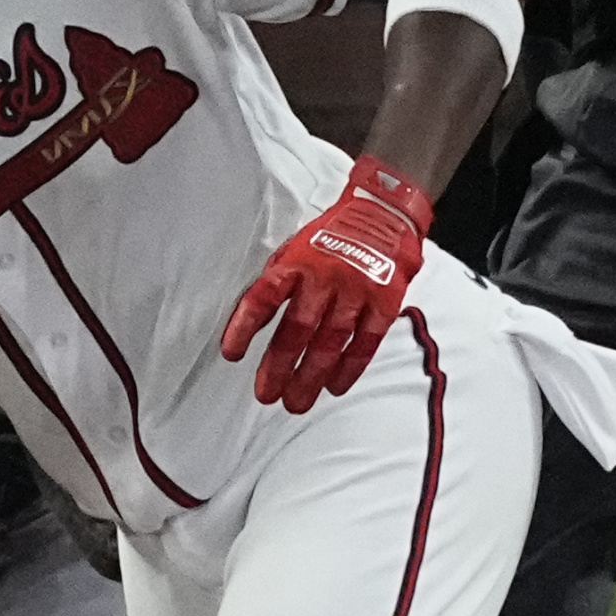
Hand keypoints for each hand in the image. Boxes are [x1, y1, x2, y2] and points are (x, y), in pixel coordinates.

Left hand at [221, 156, 429, 412]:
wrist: (384, 212)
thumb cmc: (331, 235)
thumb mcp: (295, 246)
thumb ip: (278, 280)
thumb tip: (251, 319)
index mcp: (296, 262)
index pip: (263, 298)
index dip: (244, 328)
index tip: (232, 355)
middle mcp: (324, 278)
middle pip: (296, 330)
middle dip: (279, 367)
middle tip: (266, 395)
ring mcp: (356, 291)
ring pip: (329, 343)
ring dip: (310, 377)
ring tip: (295, 403)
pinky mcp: (384, 303)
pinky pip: (364, 343)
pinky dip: (349, 368)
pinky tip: (334, 387)